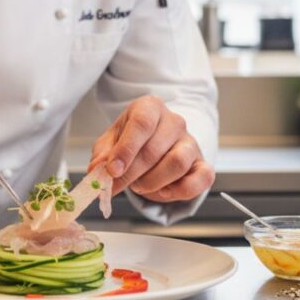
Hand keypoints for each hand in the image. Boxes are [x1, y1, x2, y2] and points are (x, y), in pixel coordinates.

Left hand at [88, 96, 213, 202]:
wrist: (155, 148)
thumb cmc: (131, 143)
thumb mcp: (110, 144)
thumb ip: (102, 156)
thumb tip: (97, 170)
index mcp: (150, 108)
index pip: (142, 123)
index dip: (126, 149)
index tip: (112, 171)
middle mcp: (174, 121)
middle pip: (154, 149)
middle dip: (131, 173)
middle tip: (116, 186)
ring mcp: (191, 142)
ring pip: (177, 163)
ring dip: (152, 182)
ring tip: (139, 186)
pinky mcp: (203, 164)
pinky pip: (200, 179)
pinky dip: (180, 191)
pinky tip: (163, 191)